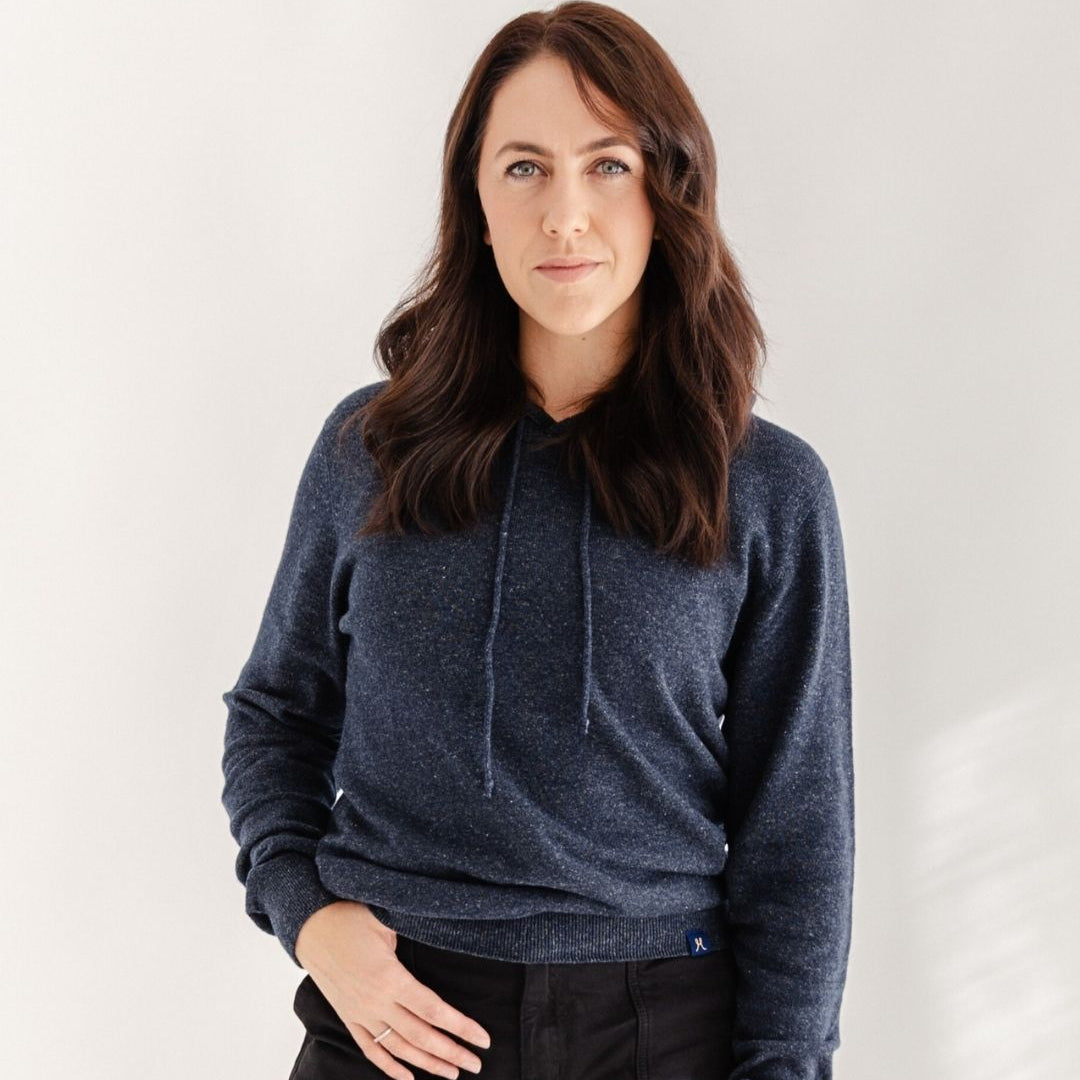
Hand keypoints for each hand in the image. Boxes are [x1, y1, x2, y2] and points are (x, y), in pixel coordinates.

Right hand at [294, 900, 490, 1079]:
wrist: (311, 927)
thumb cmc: (352, 917)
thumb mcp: (387, 921)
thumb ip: (415, 935)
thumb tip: (446, 934)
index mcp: (390, 977)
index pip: (433, 1010)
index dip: (461, 1027)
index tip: (483, 1039)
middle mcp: (376, 1002)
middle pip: (421, 1036)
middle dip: (451, 1052)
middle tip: (476, 1064)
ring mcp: (360, 1013)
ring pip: (399, 1048)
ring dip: (427, 1063)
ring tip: (452, 1072)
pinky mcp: (348, 1017)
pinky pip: (371, 1048)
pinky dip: (390, 1066)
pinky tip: (408, 1077)